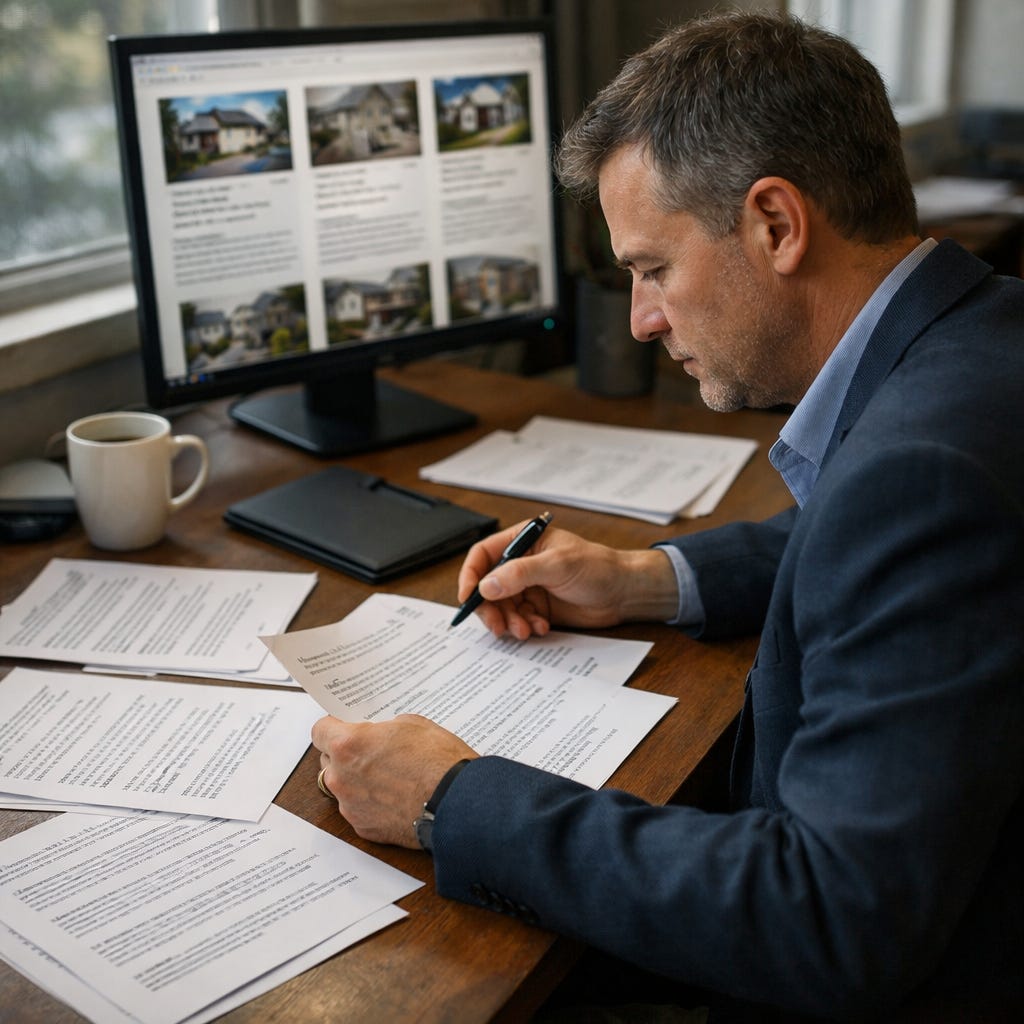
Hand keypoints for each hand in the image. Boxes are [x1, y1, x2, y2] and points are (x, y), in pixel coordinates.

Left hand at [311, 714, 476, 847]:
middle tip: (371, 751)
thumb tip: (378, 736)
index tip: (343, 726)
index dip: (333, 726)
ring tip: (389, 777)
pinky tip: (395, 797)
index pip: (320, 730)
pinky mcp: (364, 828)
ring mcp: (350, 806)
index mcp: (348, 745)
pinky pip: (359, 809)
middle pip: (328, 761)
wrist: (457, 801)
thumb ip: (382, 730)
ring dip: (357, 780)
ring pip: (343, 787)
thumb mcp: (411, 724)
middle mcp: (341, 777)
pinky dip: (371, 804)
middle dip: (345, 755)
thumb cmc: (437, 761)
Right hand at [456, 523, 679, 638]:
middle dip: (490, 608)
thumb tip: (486, 586)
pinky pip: (517, 620)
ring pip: (501, 607)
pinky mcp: (537, 607)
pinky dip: (524, 627)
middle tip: (498, 626)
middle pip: (487, 587)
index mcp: (522, 542)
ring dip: (509, 622)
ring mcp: (528, 587)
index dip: (470, 576)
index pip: (483, 555)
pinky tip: (540, 628)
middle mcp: (520, 564)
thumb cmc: (597, 567)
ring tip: (525, 630)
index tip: (468, 598)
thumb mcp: (557, 565)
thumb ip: (520, 574)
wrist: (624, 593)